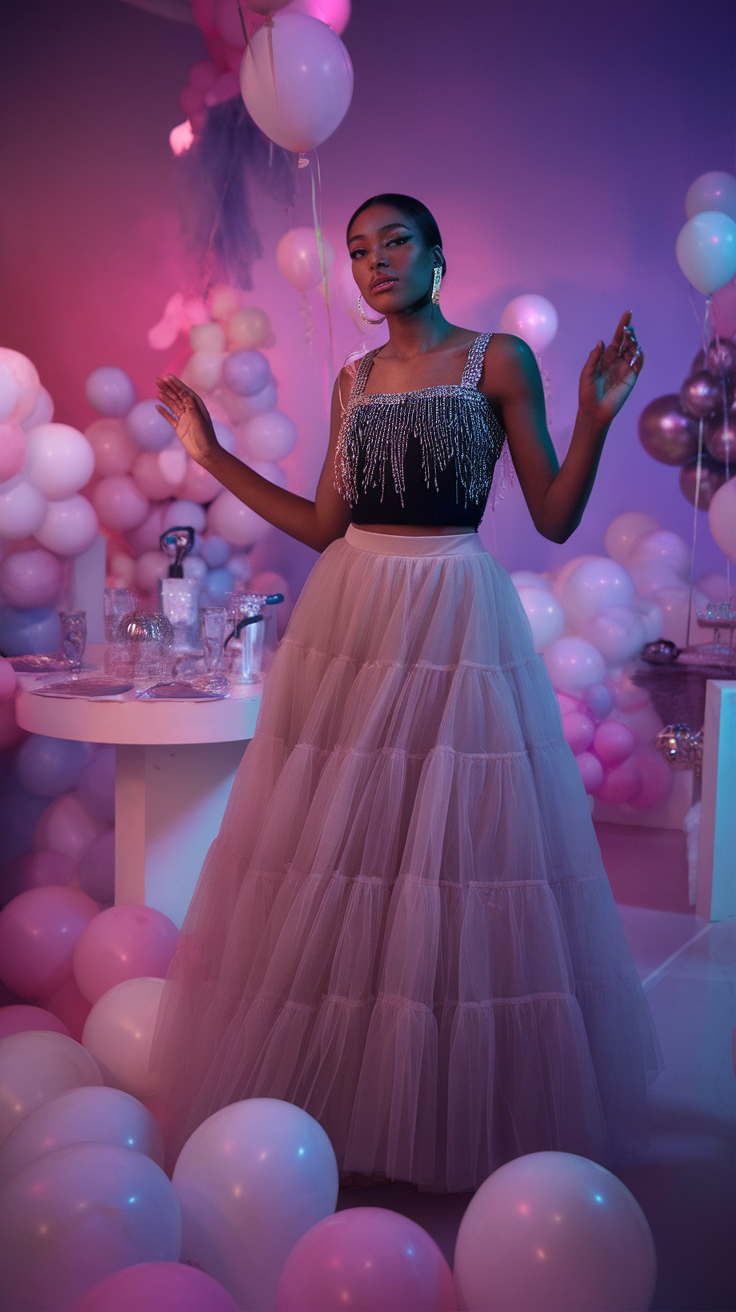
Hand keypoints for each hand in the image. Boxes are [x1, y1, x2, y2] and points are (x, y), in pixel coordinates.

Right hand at [155, 374, 219, 467]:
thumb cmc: (205, 436)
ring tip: (157, 390)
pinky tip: (157, 406)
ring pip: (172, 405)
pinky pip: (170, 417)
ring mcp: (184, 419)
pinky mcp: (180, 428)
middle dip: (168, 387)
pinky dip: (164, 412)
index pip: (185, 391)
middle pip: (177, 396)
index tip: (167, 376)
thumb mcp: (198, 418)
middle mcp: (190, 410)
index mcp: (197, 406)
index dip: (176, 383)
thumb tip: (184, 394)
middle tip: (157, 379)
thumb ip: (191, 406)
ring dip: (165, 397)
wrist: (205, 453)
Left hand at [578, 312, 642, 428]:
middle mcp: (617, 361)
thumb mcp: (587, 372)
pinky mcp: (631, 378)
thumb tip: (602, 341)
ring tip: (630, 339)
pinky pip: (638, 364)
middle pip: (628, 342)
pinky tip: (634, 354)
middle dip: (629, 333)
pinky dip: (638, 357)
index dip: (622, 326)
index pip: (617, 339)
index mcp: (606, 358)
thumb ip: (594, 357)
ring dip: (634, 343)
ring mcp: (625, 369)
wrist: (594, 411)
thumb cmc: (587, 393)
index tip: (628, 313)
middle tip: (628, 328)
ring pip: (634, 351)